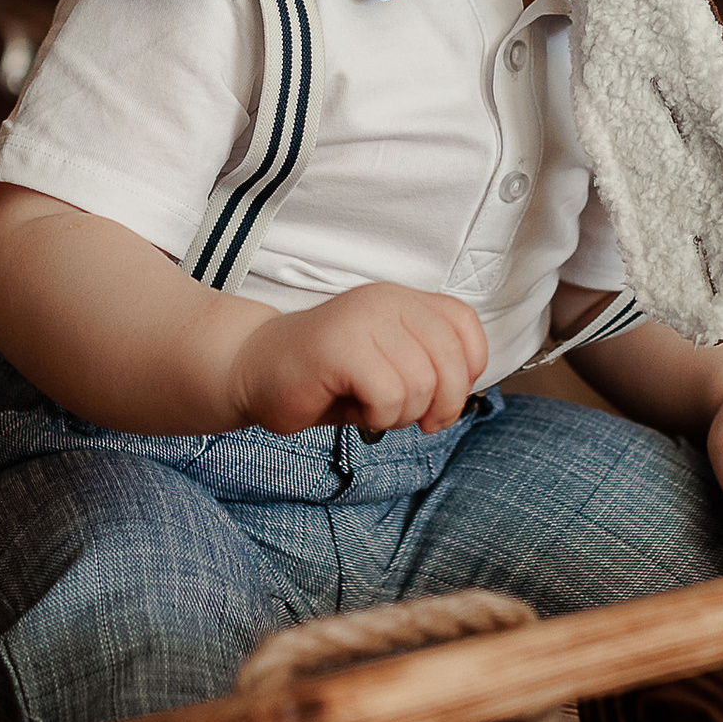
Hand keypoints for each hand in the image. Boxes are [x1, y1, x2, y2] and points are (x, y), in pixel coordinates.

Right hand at [229, 282, 491, 438]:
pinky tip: (359, 411)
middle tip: (420, 421)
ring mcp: (362, 320)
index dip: (469, 367)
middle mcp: (386, 301)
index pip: (465, 323)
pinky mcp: (340, 347)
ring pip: (421, 382)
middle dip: (444, 404)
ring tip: (376, 410)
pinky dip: (380, 417)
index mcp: (402, 300)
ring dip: (403, 414)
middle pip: (451, 358)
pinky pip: (389, 395)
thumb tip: (463, 395)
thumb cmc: (325, 378)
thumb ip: (428, 368)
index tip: (445, 397)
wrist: (253, 370)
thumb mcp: (389, 366)